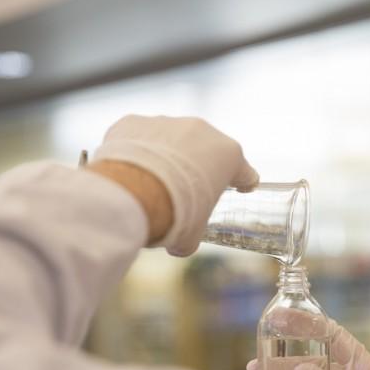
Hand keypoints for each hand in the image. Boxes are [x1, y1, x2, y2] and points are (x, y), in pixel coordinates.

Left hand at [92, 116, 258, 255]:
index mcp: (228, 156)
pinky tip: (126, 171)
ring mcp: (166, 122)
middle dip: (198, 167)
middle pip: (205, 150)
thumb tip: (180, 247)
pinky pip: (137, 135)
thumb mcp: (191, 235)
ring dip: (165, 157)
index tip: (241, 187)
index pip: (244, 170)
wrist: (132, 194)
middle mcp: (201, 131)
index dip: (243, 181)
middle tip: (186, 191)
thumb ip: (192, 236)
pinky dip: (133, 150)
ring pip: (169, 140)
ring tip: (149, 182)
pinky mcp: (133, 121)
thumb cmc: (174, 215)